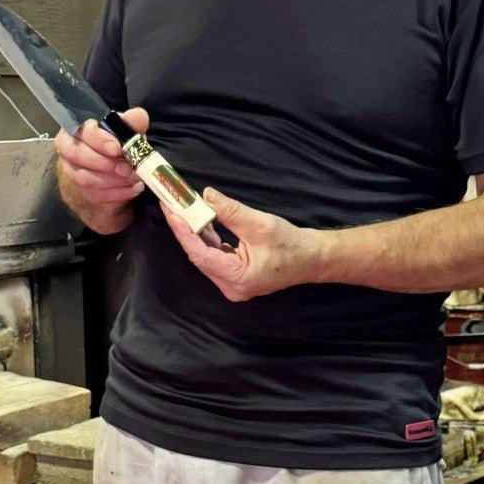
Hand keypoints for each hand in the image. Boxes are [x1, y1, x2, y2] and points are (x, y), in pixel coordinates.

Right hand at [54, 108, 148, 233]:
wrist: (115, 164)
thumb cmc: (117, 141)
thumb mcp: (126, 129)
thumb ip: (132, 121)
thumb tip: (138, 117)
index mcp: (78, 128)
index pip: (80, 131)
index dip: (98, 140)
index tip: (117, 148)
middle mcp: (68, 149)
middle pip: (76, 155)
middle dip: (105, 163)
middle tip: (127, 167)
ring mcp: (72, 171)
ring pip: (84, 178)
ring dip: (112, 180)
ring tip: (133, 177)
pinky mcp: (82, 190)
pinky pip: (96, 195)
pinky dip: (118, 193)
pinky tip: (134, 188)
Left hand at [160, 188, 321, 300]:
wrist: (311, 258)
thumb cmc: (290, 244)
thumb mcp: (259, 224)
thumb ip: (230, 211)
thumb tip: (206, 196)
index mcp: (236, 278)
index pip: (199, 254)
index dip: (183, 231)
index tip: (171, 211)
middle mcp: (230, 287)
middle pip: (199, 256)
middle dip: (186, 230)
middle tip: (173, 206)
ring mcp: (232, 284)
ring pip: (205, 256)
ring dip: (196, 233)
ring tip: (183, 210)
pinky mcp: (235, 277)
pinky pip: (214, 257)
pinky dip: (208, 239)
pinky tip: (202, 222)